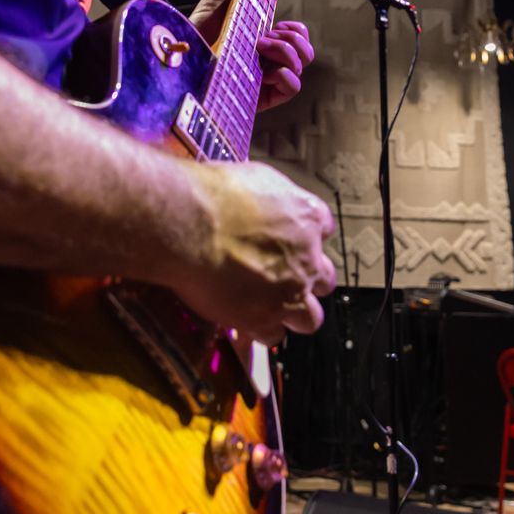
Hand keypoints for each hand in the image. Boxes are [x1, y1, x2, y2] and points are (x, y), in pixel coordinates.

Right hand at [161, 160, 336, 345]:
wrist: (189, 224)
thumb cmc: (211, 195)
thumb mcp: (252, 178)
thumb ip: (268, 199)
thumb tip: (260, 203)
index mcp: (306, 216)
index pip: (323, 229)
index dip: (304, 237)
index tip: (290, 239)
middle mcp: (307, 257)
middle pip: (324, 279)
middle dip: (307, 280)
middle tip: (282, 277)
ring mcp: (289, 291)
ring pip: (309, 317)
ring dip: (293, 312)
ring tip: (269, 306)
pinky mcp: (263, 317)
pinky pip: (273, 334)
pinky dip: (262, 329)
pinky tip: (246, 319)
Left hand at [189, 0, 313, 110]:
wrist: (178, 66)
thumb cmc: (192, 38)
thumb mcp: (212, 5)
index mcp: (260, 40)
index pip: (295, 34)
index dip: (295, 28)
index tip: (277, 22)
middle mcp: (266, 60)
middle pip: (304, 50)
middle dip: (292, 38)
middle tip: (263, 37)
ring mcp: (265, 79)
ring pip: (301, 65)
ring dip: (287, 51)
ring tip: (258, 48)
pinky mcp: (262, 97)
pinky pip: (293, 87)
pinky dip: (287, 76)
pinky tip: (266, 71)